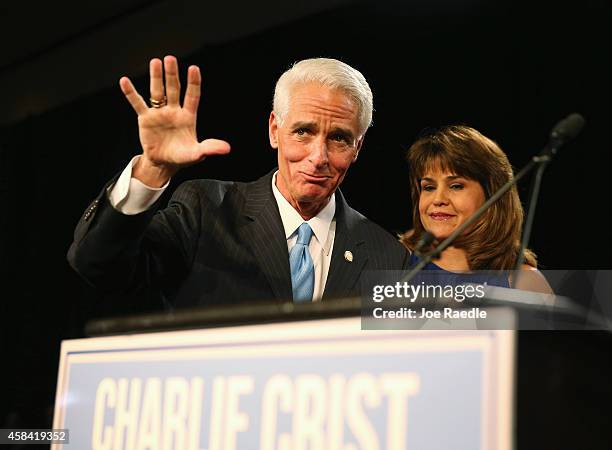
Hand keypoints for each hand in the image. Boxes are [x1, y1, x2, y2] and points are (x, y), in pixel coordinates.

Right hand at [119, 55, 229, 186]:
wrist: (163, 164)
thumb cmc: (182, 157)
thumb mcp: (197, 154)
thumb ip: (210, 148)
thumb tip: (227, 149)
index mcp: (188, 117)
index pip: (192, 96)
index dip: (193, 83)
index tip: (194, 68)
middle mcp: (174, 111)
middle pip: (173, 89)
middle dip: (172, 75)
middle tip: (170, 58)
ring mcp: (159, 113)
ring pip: (157, 92)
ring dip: (156, 77)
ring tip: (155, 62)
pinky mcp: (145, 119)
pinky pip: (138, 103)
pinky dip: (131, 93)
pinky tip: (125, 81)